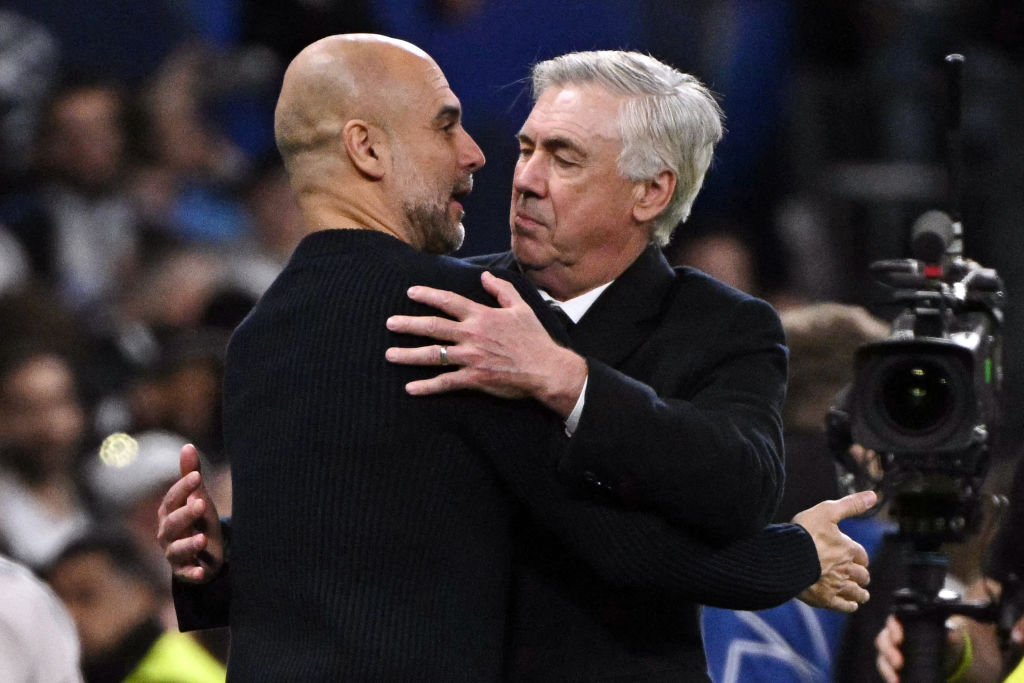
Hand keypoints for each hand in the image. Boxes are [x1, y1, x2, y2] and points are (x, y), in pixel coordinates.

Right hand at [156, 444, 223, 582]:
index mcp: (168, 513)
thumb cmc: (198, 520)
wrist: (203, 551)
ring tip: (203, 539)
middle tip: (202, 504)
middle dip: (186, 514)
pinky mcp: (184, 571)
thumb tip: (187, 446)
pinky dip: (193, 573)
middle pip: (172, 524)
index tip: (197, 476)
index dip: (182, 488)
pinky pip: (186, 573)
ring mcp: (174, 554)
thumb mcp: (197, 497)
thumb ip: (191, 475)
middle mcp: (166, 534)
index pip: (171, 499)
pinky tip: (203, 571)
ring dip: (188, 544)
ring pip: (176, 550)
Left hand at [385, 271, 586, 417]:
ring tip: (390, 355)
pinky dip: (427, 387)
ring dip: (409, 355)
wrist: (546, 369)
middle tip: (389, 323)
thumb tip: (484, 276)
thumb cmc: (534, 339)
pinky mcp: (475, 378)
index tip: (410, 292)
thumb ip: (501, 290)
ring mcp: (472, 357)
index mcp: (482, 316)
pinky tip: (410, 388)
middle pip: (433, 327)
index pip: (448, 301)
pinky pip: (446, 382)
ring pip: (434, 355)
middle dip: (408, 324)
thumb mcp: (521, 308)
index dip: (428, 295)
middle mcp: (472, 334)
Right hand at [793, 490, 876, 611]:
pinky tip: (851, 605)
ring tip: (862, 595)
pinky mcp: (824, 598)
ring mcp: (835, 585)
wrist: (784, 556)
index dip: (859, 556)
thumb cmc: (804, 532)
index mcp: (847, 549)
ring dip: (860, 593)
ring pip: (855, 592)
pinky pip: (842, 606)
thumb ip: (850, 505)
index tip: (858, 558)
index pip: (861, 555)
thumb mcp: (827, 511)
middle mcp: (845, 569)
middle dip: (861, 576)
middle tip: (860, 577)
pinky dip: (849, 606)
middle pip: (861, 575)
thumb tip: (873, 495)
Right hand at [875, 615, 973, 682]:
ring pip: (882, 656)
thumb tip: (952, 634)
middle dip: (888, 651)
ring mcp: (892, 651)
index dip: (892, 628)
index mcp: (904, 623)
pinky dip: (889, 676)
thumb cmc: (943, 640)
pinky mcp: (892, 665)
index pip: (892, 621)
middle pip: (883, 639)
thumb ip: (950, 634)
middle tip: (898, 662)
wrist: (946, 656)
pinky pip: (886, 670)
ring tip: (895, 678)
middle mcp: (894, 636)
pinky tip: (895, 682)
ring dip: (886, 667)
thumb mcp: (948, 637)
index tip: (899, 638)